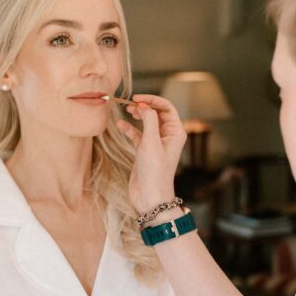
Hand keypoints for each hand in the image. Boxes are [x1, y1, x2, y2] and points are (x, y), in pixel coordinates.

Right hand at [116, 94, 186, 213]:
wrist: (150, 197)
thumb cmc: (155, 172)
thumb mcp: (151, 143)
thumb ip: (149, 121)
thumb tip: (144, 106)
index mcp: (175, 132)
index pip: (166, 108)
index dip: (152, 100)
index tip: (137, 99)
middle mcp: (167, 136)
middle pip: (157, 113)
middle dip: (144, 106)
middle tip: (130, 104)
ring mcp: (156, 143)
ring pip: (146, 122)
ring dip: (137, 115)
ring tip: (126, 111)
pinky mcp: (145, 150)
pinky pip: (137, 134)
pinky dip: (129, 129)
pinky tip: (120, 125)